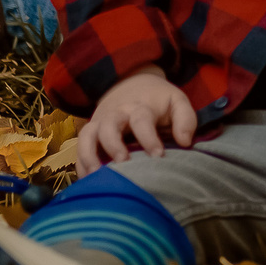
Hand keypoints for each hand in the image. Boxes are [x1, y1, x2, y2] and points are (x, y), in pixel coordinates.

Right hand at [76, 68, 197, 175]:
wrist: (130, 82)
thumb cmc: (157, 100)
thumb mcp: (176, 102)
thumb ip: (185, 119)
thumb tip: (185, 141)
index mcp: (139, 107)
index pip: (141, 119)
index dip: (149, 138)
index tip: (158, 156)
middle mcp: (116, 114)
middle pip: (109, 126)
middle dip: (114, 145)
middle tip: (123, 163)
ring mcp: (100, 123)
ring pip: (88, 136)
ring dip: (89, 155)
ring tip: (96, 176)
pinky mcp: (90, 133)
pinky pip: (79, 148)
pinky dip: (81, 165)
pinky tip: (87, 183)